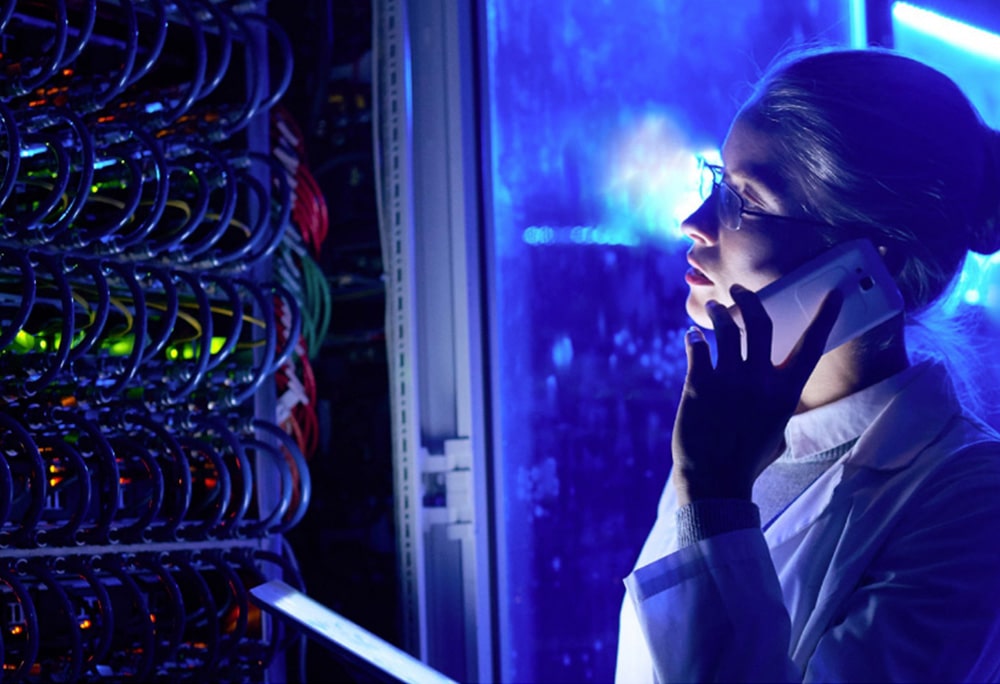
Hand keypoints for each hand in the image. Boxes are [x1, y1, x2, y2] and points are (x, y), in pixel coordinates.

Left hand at [672, 284, 842, 504]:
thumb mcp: (777, 430)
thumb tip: (774, 384)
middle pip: (760, 323)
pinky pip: (698, 348)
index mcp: (786, 392)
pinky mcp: (699, 384)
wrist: (714, 481)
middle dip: (750, 300)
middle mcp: (760, 380)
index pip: (811, 346)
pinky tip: (694, 338)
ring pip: (727, 329)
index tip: (833, 294)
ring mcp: (729, 379)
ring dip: (719, 313)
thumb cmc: (747, 460)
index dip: (824, 317)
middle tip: (740, 290)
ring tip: (714, 309)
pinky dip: (695, 339)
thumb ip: (777, 401)